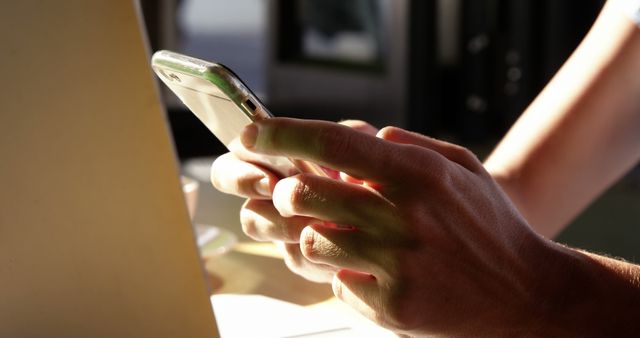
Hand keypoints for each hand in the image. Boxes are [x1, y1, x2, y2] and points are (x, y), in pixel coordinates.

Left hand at [237, 118, 555, 335]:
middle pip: (305, 194)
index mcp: (419, 174)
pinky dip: (343, 274)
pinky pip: (337, 283)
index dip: (283, 135)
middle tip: (290, 191)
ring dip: (313, 234)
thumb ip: (411, 144)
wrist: (527, 295)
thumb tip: (368, 134)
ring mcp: (396, 265)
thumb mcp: (462, 167)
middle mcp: (403, 217)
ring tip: (338, 234)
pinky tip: (371, 271)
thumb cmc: (490, 226)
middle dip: (284, 190)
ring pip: (311, 241)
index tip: (252, 132)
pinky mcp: (392, 306)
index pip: (334, 144)